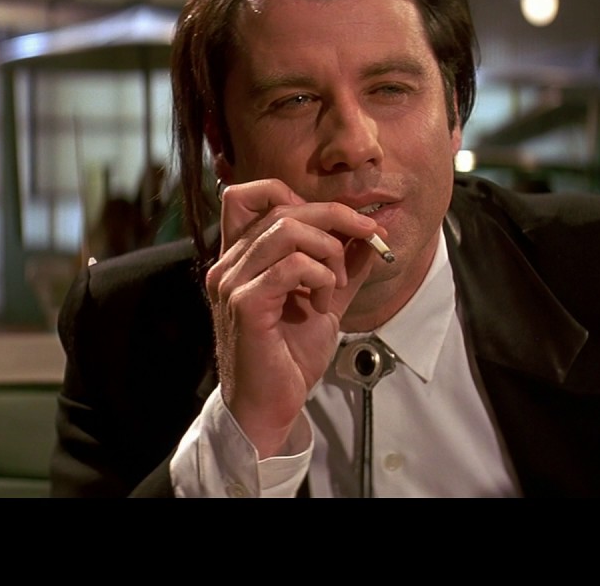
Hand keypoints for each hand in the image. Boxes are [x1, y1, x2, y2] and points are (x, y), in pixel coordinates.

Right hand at [205, 178, 383, 456]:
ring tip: (336, 285)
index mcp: (241, 257)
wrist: (270, 406)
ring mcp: (232, 282)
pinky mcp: (245, 303)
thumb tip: (371, 234)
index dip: (302, 196)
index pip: (253, 194)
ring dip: (329, 252)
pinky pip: (292, 266)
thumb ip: (344, 266)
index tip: (349, 221)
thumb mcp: (326, 299)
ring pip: (288, 230)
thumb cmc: (288, 356)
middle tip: (369, 238)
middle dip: (336, 217)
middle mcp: (228, 263)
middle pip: (282, 206)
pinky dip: (321, 277)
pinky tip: (323, 305)